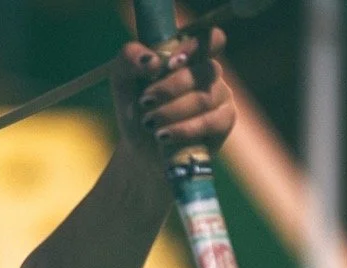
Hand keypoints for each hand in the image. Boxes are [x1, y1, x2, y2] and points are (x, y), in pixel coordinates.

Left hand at [111, 28, 234, 170]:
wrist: (140, 149)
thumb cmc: (135, 110)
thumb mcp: (122, 80)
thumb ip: (129, 58)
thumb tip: (154, 61)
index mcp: (190, 57)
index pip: (210, 39)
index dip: (195, 47)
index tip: (169, 64)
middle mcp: (209, 73)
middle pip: (203, 71)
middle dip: (169, 88)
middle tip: (144, 103)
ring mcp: (220, 97)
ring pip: (204, 98)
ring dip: (171, 112)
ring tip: (149, 123)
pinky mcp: (224, 122)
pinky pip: (211, 122)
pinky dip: (183, 130)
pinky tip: (164, 137)